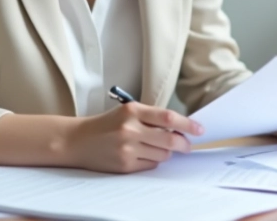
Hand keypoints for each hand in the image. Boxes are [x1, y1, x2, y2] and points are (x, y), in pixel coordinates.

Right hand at [67, 102, 203, 172]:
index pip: (168, 118)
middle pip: (170, 140)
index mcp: (132, 111)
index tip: (199, 129)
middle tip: (187, 145)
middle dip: (183, 144)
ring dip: (166, 153)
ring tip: (155, 148)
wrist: (77, 141)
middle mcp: (130, 129)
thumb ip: (151, 118)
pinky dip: (152, 161)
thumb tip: (179, 129)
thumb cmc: (105, 125)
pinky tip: (142, 155)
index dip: (187, 124)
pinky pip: (150, 165)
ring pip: (162, 155)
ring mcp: (127, 149)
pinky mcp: (124, 165)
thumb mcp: (126, 112)